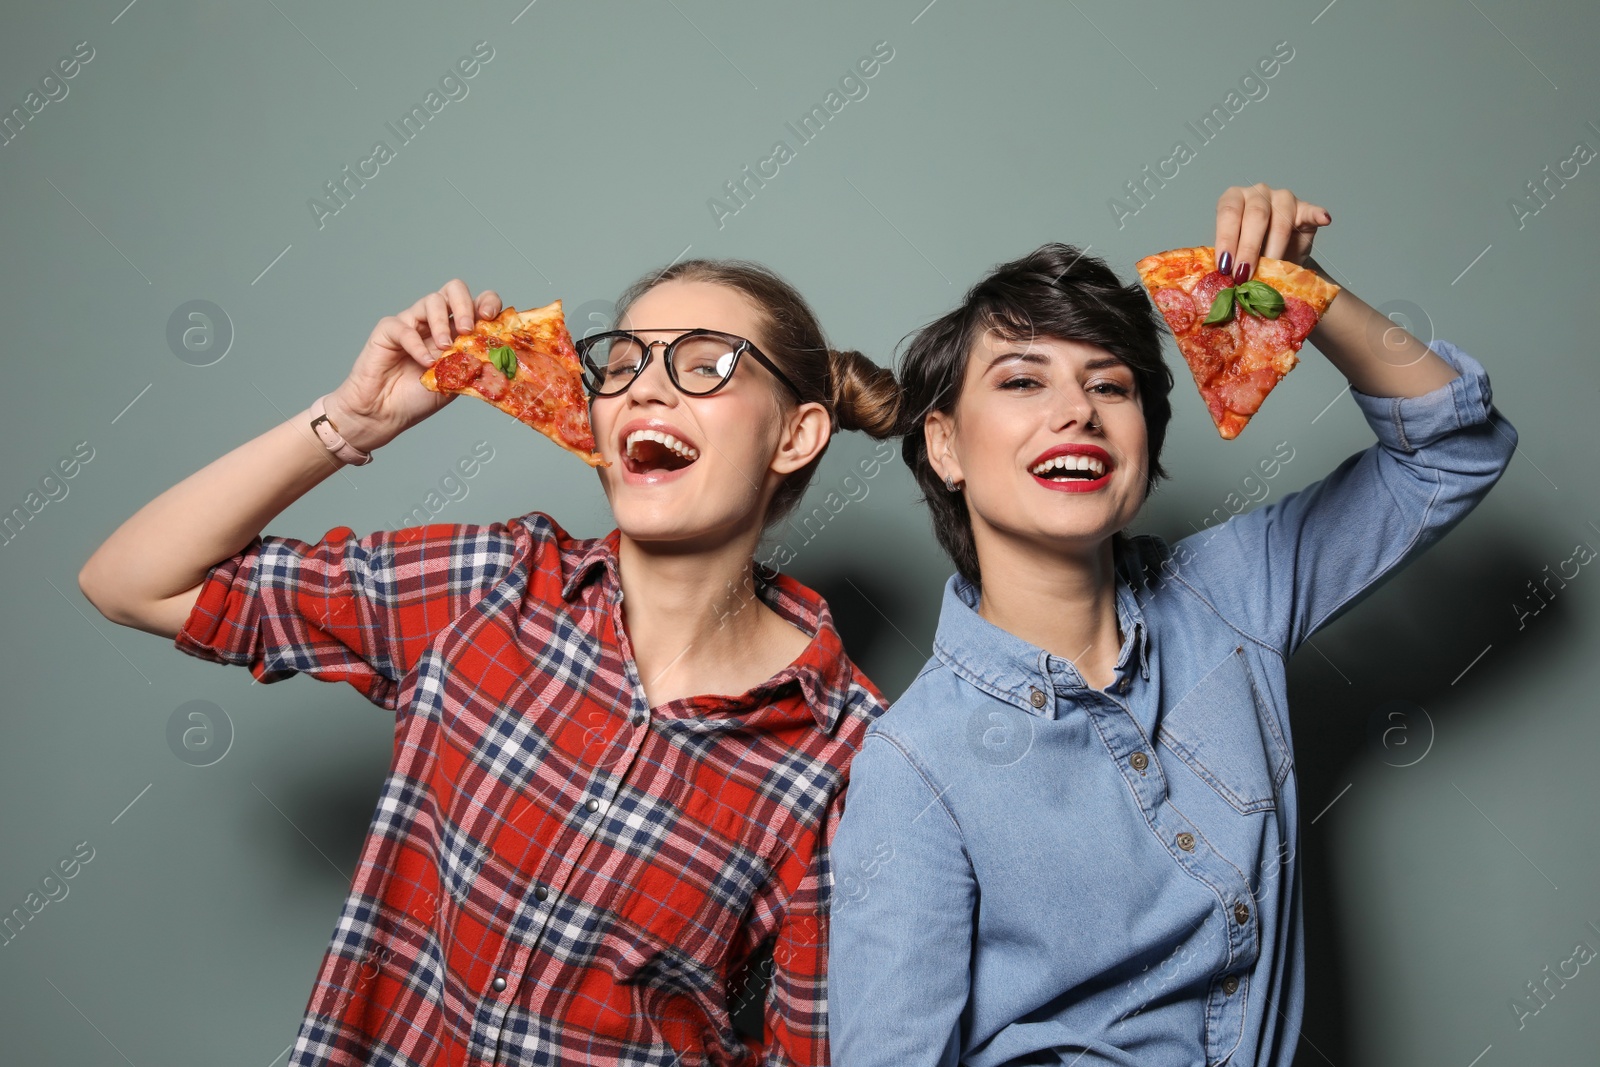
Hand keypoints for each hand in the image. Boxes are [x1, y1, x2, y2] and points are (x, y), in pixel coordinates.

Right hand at [323, 279, 502, 452]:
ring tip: (444, 349)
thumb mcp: (457, 382)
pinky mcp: (389, 330)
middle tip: (467, 330)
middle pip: (455, 289)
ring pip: (432, 300)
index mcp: (457, 331)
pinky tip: (424, 363)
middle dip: (465, 305)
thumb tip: (499, 357)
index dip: (488, 302)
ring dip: (443, 323)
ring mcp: (412, 322)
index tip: (490, 317)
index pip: (478, 303)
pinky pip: (404, 326)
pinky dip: (417, 345)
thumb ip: (474, 366)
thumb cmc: (419, 397)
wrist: (386, 413)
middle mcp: (436, 322)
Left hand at [1213, 183, 1330, 282]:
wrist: (1275, 256)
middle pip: (1255, 215)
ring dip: (1275, 248)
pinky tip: (1324, 219)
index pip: (1228, 214)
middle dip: (1248, 248)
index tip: (1225, 266)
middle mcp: (1257, 193)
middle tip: (1244, 275)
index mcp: (1233, 199)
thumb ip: (1227, 259)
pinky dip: (1317, 214)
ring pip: (1280, 220)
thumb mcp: (1233, 253)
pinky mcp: (1304, 208)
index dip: (1226, 240)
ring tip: (1271, 269)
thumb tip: (1219, 280)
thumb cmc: (1248, 252)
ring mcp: (1282, 198)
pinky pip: (1311, 210)